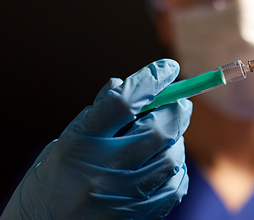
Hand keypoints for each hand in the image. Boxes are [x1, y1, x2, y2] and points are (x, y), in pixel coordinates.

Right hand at [2, 59, 191, 219]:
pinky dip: (176, 168)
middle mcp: (102, 169)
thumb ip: (100, 112)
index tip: (168, 68)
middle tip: (179, 102)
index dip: (151, 80)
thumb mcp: (67, 139)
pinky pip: (174, 186)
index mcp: (80, 142)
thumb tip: (131, 84)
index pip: (124, 102)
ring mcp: (122, 196)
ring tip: (166, 136)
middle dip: (176, 110)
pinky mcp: (137, 216)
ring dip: (176, 140)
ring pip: (171, 158)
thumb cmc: (55, 178)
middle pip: (157, 130)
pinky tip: (164, 163)